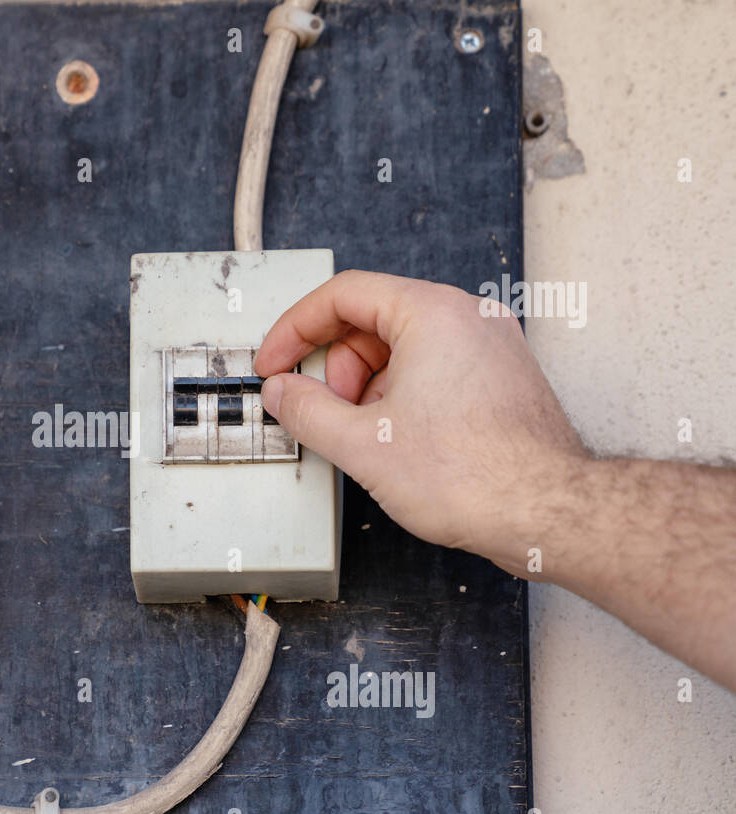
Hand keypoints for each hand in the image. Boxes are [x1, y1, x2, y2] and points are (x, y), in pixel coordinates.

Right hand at [255, 269, 587, 574]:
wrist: (544, 512)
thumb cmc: (475, 475)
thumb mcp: (360, 443)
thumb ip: (305, 410)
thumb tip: (282, 393)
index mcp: (432, 314)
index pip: (342, 295)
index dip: (295, 329)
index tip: (275, 361)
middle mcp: (467, 318)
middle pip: (371, 320)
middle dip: (335, 368)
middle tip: (324, 410)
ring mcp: (490, 346)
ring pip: (402, 347)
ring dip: (368, 386)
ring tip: (367, 435)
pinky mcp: (501, 378)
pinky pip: (433, 369)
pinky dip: (402, 395)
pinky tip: (399, 441)